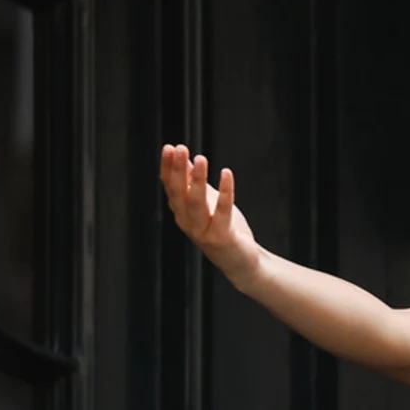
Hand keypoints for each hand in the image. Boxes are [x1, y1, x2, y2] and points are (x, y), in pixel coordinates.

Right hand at [159, 145, 259, 283]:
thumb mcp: (207, 202)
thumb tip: (185, 159)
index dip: (168, 167)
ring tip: (201, 159)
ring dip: (197, 179)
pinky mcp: (221, 237)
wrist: (241, 262)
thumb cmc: (224, 230)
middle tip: (181, 148)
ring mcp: (203, 232)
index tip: (170, 147)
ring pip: (196, 203)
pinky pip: (222, 212)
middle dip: (178, 169)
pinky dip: (225, 192)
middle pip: (179, 193)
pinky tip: (226, 174)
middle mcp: (188, 223)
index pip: (170, 187)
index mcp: (182, 213)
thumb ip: (194, 183)